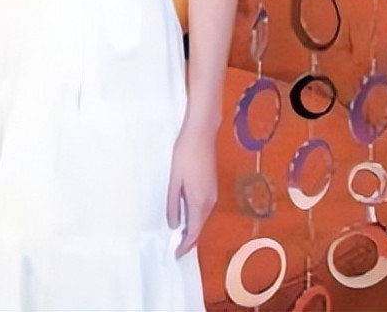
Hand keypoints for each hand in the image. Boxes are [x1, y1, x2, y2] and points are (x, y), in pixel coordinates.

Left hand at [166, 120, 217, 256]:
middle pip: (200, 227)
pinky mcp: (212, 185)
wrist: (202, 132)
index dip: (185, 246)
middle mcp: (210, 201)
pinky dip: (195, 217)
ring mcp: (213, 193)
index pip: (194, 232)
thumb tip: (174, 225)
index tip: (176, 255)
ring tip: (177, 234)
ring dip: (192, 228)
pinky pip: (204, 208)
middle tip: (174, 247)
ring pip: (203, 218)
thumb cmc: (185, 153)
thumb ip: (174, 204)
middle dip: (189, 239)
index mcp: (200, 201)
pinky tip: (185, 213)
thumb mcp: (174, 180)